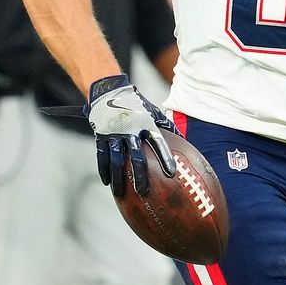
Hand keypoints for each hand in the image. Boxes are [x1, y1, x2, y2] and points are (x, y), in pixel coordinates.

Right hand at [86, 74, 174, 196]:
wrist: (109, 90)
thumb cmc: (136, 104)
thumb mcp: (153, 111)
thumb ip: (168, 126)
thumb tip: (184, 140)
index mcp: (146, 124)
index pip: (158, 142)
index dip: (165, 157)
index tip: (172, 172)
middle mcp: (130, 130)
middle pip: (136, 157)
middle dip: (140, 175)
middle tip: (144, 192)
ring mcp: (114, 134)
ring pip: (116, 160)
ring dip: (118, 178)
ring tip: (121, 194)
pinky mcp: (101, 136)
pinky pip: (102, 156)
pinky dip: (104, 170)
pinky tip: (106, 182)